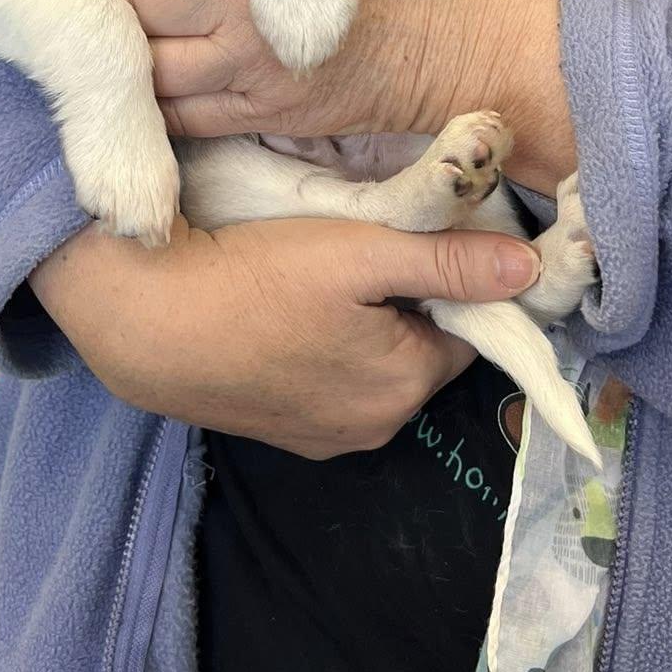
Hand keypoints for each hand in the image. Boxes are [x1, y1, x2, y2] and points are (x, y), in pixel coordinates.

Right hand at [31, 212, 541, 458]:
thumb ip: (449, 259)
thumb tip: (530, 270)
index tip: (413, 236)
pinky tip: (281, 306)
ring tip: (312, 270)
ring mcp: (320, 436)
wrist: (141, 321)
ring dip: (360, 323)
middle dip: (404, 300)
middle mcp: (373, 428)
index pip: (466, 326)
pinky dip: (317, 345)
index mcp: (407, 386)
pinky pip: (325, 380)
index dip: (449, 276)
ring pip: (372, 363)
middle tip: (356, 244)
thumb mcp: (361, 252)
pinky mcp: (276, 429)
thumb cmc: (255, 279)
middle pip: (420, 346)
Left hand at [57, 0, 576, 189]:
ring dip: (111, 61)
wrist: (481, 38)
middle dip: (85, 1)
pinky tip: (143, 87)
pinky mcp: (265, 113)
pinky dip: (151, 103)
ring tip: (98, 45)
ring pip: (138, 68)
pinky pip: (179, 114)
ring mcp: (249, 60)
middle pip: (122, 1)